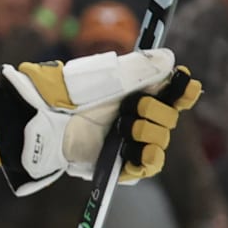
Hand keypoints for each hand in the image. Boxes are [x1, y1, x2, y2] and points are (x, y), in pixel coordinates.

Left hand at [0, 51, 201, 195]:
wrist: (42, 118)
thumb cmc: (68, 92)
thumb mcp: (105, 75)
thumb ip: (140, 67)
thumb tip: (171, 60)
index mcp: (136, 92)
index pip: (176, 94)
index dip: (184, 91)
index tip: (183, 86)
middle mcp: (136, 117)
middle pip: (170, 118)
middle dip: (157, 112)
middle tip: (134, 107)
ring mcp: (128, 142)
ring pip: (161, 142)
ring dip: (150, 133)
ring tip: (127, 128)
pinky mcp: (117, 164)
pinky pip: (146, 167)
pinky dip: (146, 159)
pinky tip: (138, 152)